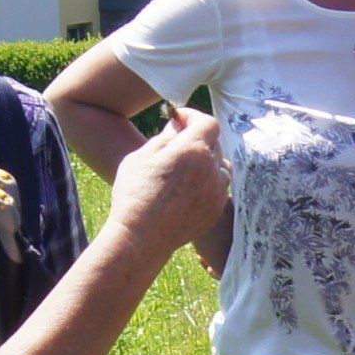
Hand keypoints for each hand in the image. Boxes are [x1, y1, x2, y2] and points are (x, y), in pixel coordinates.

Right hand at [114, 106, 229, 258]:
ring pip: (219, 167)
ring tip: (184, 170)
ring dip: (205, 163)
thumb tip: (176, 126)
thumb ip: (163, 138)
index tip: (179, 120)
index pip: (207, 123)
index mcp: (193, 149)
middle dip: (197, 140)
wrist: (142, 237)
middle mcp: (211, 168)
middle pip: (214, 144)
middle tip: (177, 146)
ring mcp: (217, 191)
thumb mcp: (141, 157)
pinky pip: (218, 189)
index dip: (194, 118)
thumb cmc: (135, 194)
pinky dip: (207, 184)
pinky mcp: (216, 209)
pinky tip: (186, 191)